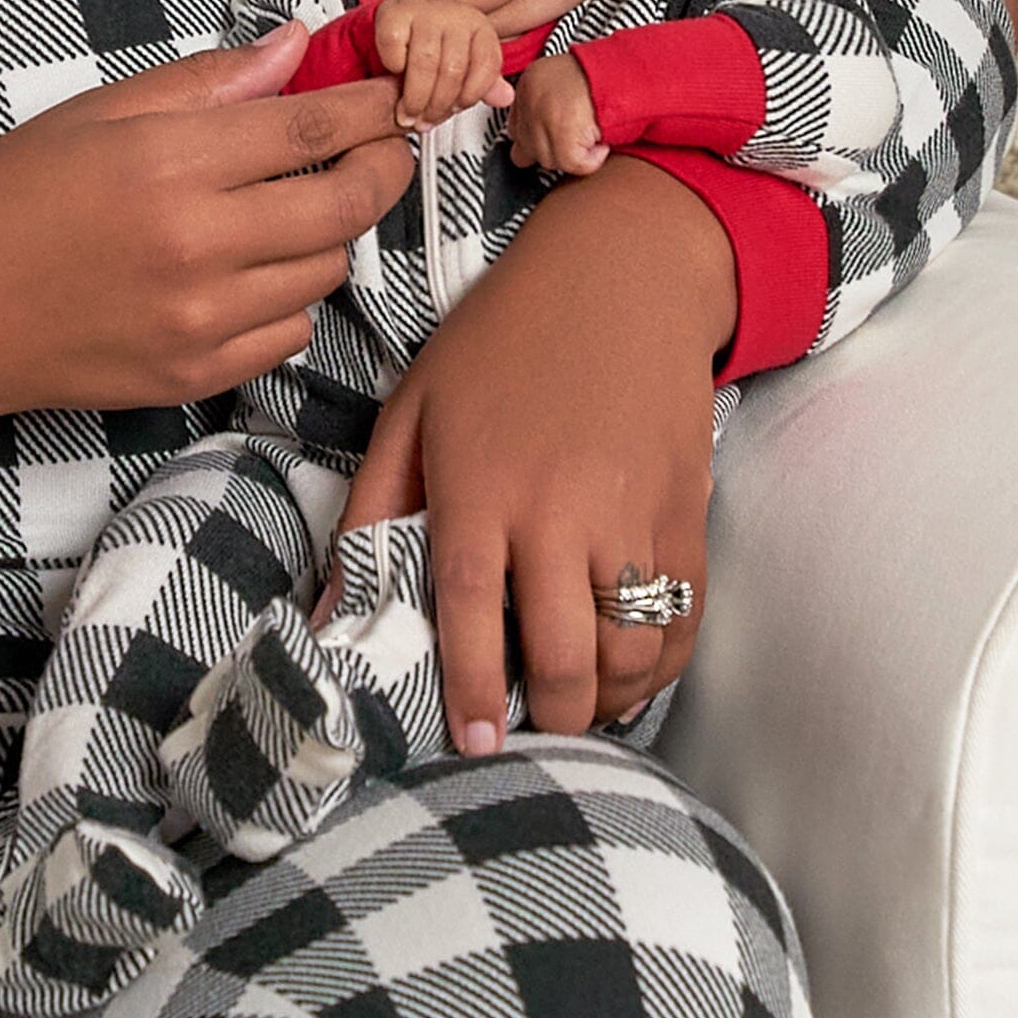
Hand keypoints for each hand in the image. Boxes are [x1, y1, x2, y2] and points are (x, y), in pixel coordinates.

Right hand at [0, 27, 419, 467]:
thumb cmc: (5, 203)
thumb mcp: (91, 115)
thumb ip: (202, 82)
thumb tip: (294, 49)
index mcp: (167, 165)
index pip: (311, 130)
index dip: (367, 106)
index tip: (388, 92)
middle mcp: (197, 246)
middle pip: (345, 203)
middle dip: (382, 165)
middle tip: (383, 145)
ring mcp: (202, 321)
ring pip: (326, 271)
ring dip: (327, 233)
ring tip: (292, 206)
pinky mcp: (197, 374)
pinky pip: (290, 332)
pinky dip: (288, 297)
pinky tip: (248, 271)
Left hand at [330, 158, 729, 741]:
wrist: (622, 276)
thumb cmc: (498, 341)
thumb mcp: (413, 408)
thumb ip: (370, 511)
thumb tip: (330, 611)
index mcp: (481, 485)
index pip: (475, 612)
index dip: (472, 688)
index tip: (470, 740)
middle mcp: (560, 510)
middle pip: (564, 653)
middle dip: (548, 715)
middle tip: (524, 734)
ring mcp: (633, 516)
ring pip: (630, 649)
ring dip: (606, 698)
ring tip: (573, 706)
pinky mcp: (688, 513)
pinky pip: (683, 619)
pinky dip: (658, 664)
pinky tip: (626, 672)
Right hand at [369, 0, 513, 128]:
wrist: (398, 17)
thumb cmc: (432, 43)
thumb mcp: (464, 62)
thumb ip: (483, 83)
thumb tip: (505, 98)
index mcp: (479, 26)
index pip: (486, 67)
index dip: (469, 97)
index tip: (454, 111)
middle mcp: (456, 15)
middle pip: (453, 70)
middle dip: (437, 105)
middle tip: (424, 121)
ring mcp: (425, 11)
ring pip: (425, 64)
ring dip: (415, 98)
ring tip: (408, 113)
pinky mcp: (395, 14)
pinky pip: (396, 52)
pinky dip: (393, 69)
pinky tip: (395, 75)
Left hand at [507, 56, 608, 175]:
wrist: (631, 74)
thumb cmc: (609, 80)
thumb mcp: (566, 84)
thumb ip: (543, 108)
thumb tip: (527, 147)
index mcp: (529, 83)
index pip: (515, 129)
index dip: (540, 139)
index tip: (561, 137)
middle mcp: (530, 98)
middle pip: (525, 150)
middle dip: (554, 149)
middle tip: (579, 137)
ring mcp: (543, 116)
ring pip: (548, 161)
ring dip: (575, 154)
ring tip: (594, 133)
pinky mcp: (561, 133)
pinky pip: (571, 164)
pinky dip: (592, 160)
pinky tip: (602, 142)